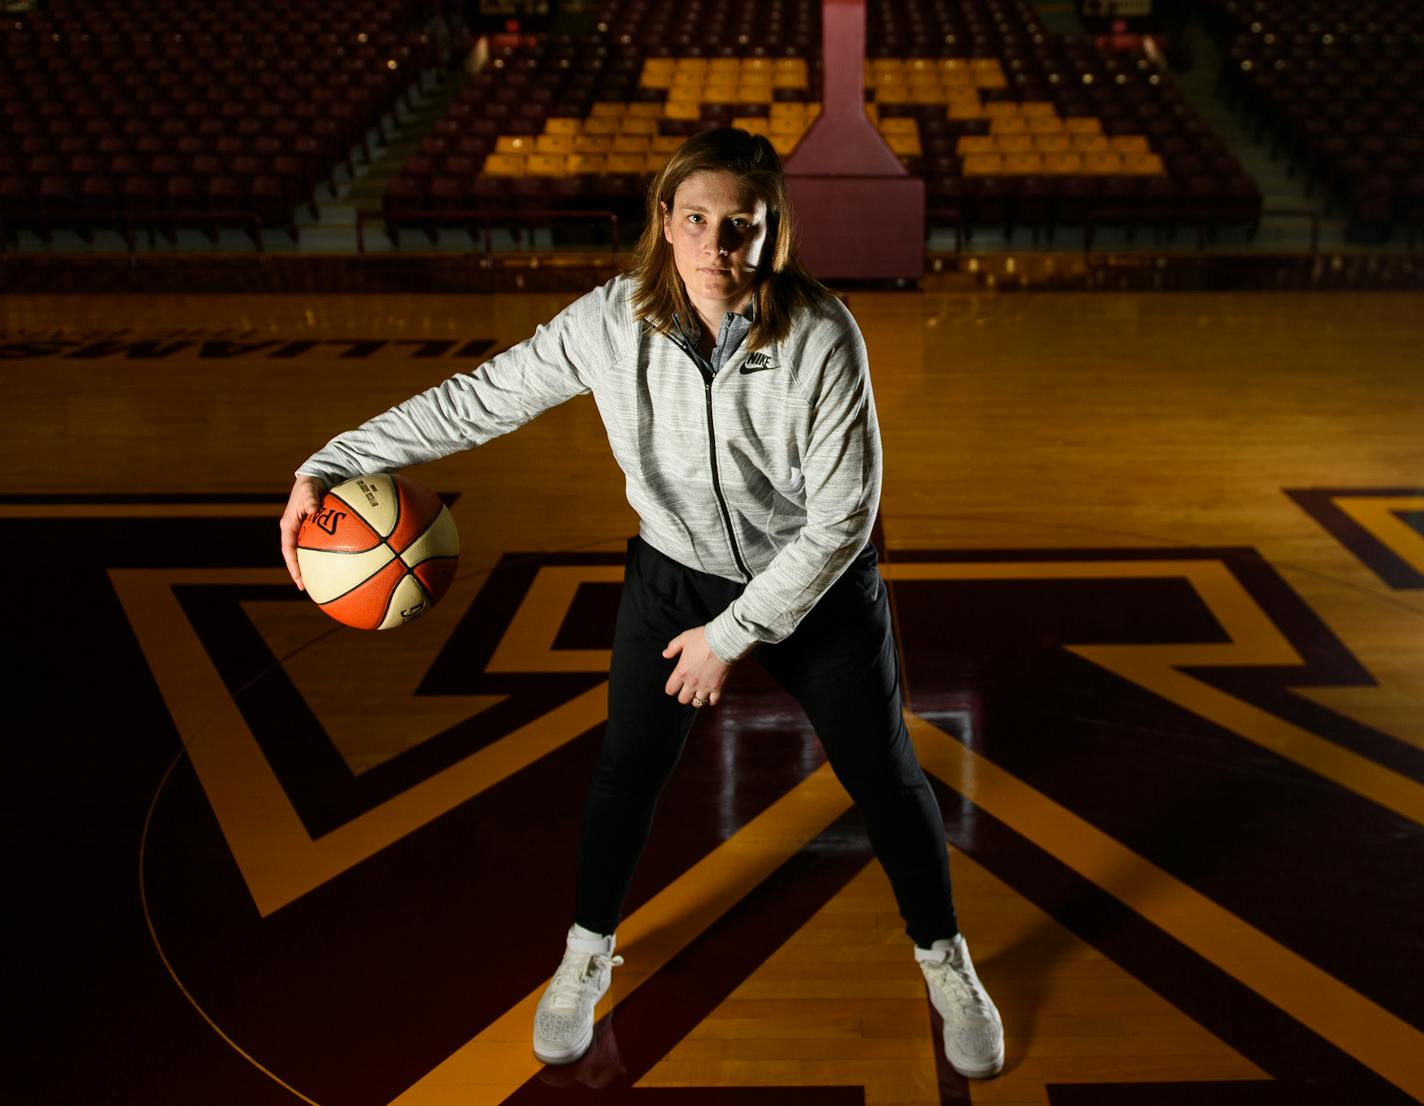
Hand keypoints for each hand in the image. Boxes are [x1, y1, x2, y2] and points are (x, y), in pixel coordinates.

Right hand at [279, 475, 325, 589]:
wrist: (317, 476)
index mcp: (289, 524)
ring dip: (313, 568)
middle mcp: (296, 530)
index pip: (288, 549)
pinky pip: (320, 546)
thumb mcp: (309, 486)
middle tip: (308, 588)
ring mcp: (306, 531)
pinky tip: (341, 565)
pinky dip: (327, 557)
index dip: (292, 564)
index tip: (299, 578)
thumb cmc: (311, 481)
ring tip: (323, 583)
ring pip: (308, 554)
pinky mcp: (316, 530)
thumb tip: (311, 508)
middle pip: (297, 556)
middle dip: (301, 573)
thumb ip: (309, 496)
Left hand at [662, 627, 731, 706]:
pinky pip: (713, 701)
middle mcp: (692, 682)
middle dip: (684, 695)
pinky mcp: (718, 687)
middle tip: (687, 689)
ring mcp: (705, 686)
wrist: (724, 641)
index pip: (670, 689)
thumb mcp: (684, 638)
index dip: (671, 688)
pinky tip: (711, 694)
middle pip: (683, 699)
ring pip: (697, 703)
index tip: (675, 685)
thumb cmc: (703, 638)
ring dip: (697, 698)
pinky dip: (711, 700)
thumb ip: (672, 647)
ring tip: (699, 691)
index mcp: (681, 672)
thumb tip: (665, 654)